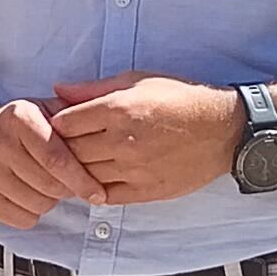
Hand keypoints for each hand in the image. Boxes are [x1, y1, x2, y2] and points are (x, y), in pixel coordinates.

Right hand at [0, 97, 96, 228]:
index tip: (97, 192)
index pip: (56, 158)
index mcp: (18, 119)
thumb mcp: (43, 107)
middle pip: (51, 185)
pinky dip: (33, 212)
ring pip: (39, 204)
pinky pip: (23, 219)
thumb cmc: (15, 126)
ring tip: (44, 183)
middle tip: (66, 180)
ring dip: (50, 200)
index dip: (81, 178)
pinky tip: (28, 194)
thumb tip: (104, 127)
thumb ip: (74, 114)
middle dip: (68, 188)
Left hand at [48, 75, 248, 204]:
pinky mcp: (146, 190)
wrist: (222, 130)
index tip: (54, 126)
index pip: (64, 124)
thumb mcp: (138, 80)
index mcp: (119, 109)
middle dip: (59, 150)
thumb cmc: (180, 99)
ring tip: (72, 165)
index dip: (54, 125)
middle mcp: (123, 141)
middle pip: (70, 153)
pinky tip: (92, 180)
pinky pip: (106, 195)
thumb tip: (58, 91)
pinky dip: (94, 189)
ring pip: (85, 176)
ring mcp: (134, 169)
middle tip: (55, 149)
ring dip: (74, 172)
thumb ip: (94, 89)